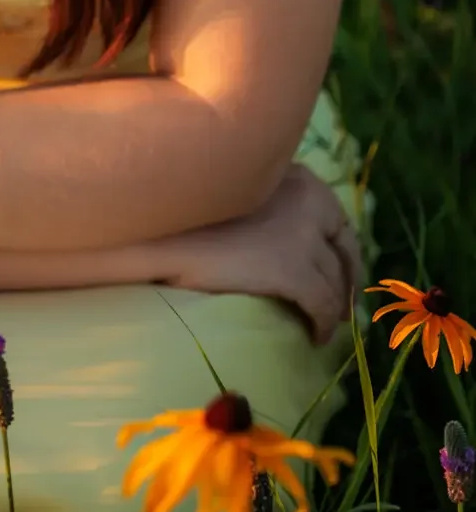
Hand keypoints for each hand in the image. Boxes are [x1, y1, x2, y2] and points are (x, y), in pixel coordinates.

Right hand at [162, 163, 363, 347]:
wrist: (164, 226)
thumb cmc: (191, 207)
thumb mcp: (243, 190)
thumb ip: (271, 199)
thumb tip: (285, 231)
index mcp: (295, 175)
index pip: (336, 216)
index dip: (342, 249)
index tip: (341, 270)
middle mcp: (309, 198)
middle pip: (342, 247)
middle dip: (346, 278)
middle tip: (344, 306)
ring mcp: (302, 233)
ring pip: (334, 279)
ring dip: (335, 305)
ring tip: (327, 325)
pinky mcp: (291, 268)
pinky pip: (322, 303)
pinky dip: (324, 323)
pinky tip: (316, 336)